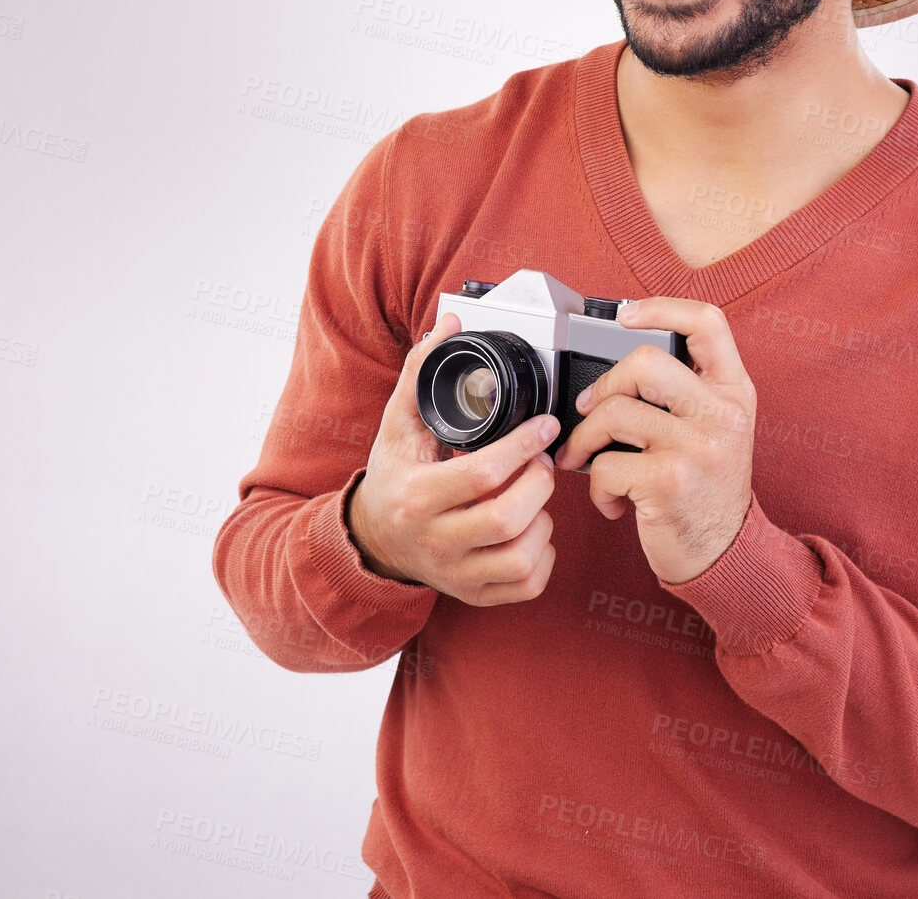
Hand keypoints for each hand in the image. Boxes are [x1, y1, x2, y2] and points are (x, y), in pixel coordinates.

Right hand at [346, 309, 560, 604]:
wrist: (373, 539)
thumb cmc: (393, 477)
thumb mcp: (398, 424)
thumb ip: (421, 371)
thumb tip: (449, 324)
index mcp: (415, 496)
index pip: (481, 474)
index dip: (523, 446)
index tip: (544, 425)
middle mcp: (434, 541)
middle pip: (507, 517)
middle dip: (538, 481)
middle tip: (541, 460)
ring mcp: (454, 574)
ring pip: (521, 556)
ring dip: (543, 519)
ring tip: (534, 494)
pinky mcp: (474, 594)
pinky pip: (526, 584)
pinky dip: (543, 556)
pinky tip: (532, 530)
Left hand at [554, 298, 755, 584]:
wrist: (726, 556)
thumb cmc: (708, 491)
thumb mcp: (718, 430)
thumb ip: (689, 392)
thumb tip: (622, 364)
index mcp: (735, 392)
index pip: (708, 323)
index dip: (664, 307)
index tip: (627, 316)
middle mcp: (722, 415)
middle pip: (647, 362)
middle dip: (605, 384)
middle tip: (592, 409)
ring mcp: (698, 448)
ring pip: (614, 414)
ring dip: (585, 440)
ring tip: (586, 460)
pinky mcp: (669, 483)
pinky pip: (605, 465)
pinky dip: (596, 487)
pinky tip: (613, 500)